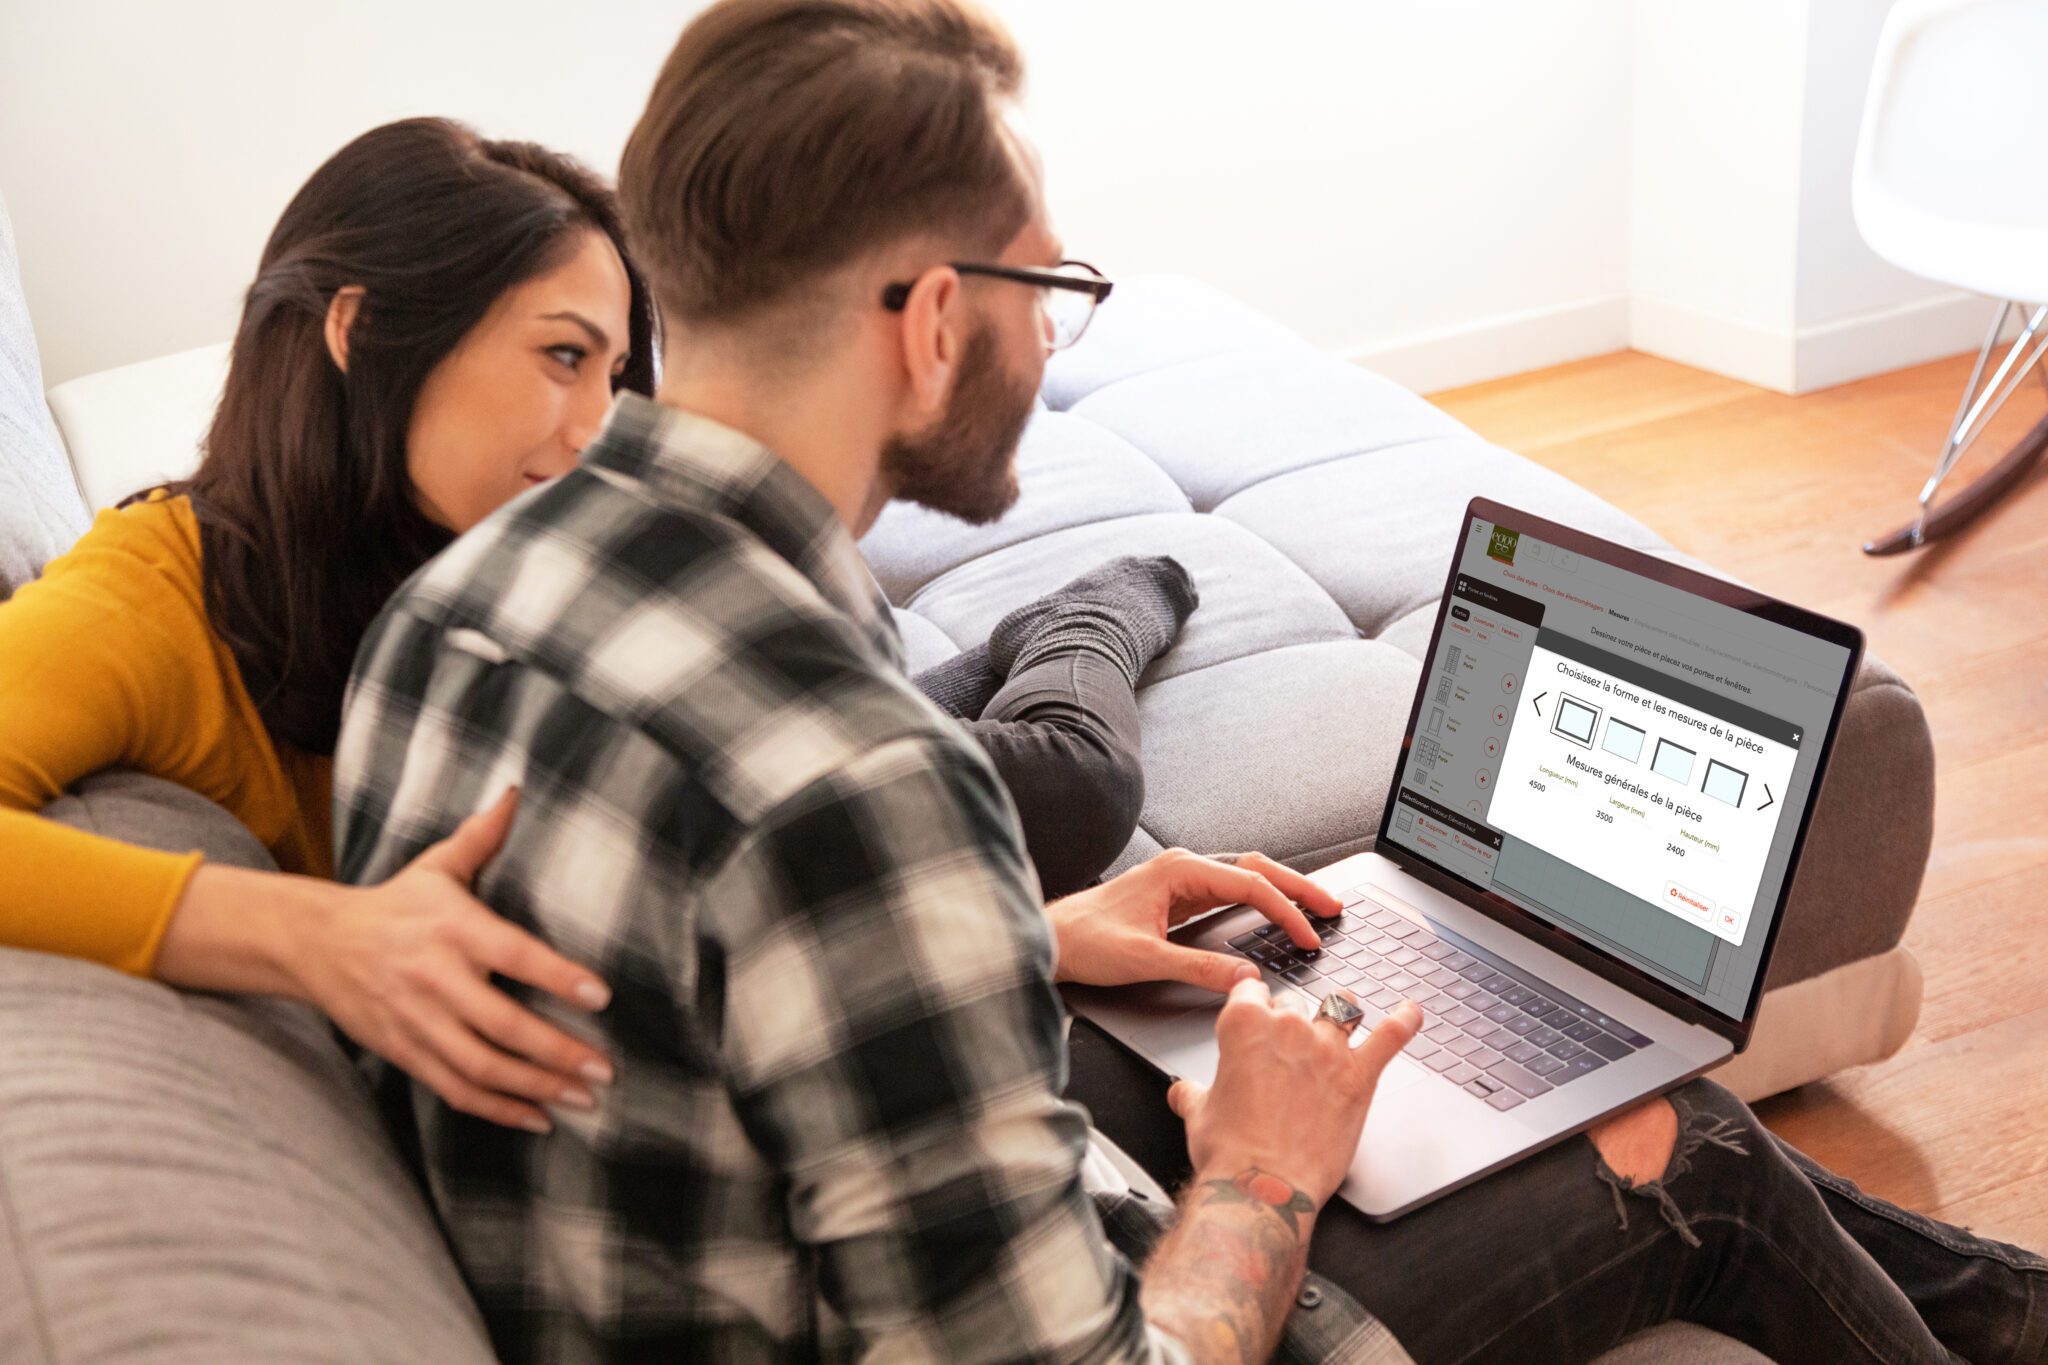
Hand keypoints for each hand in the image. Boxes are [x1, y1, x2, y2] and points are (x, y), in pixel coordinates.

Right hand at [293, 787, 613, 1132]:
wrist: (316, 942)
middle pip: (503, 1025)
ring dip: (537, 1088)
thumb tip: (516, 789)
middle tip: (606, 1070)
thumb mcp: (435, 866)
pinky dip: (498, 1109)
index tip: (601, 995)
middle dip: (558, 1052)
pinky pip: (454, 1089)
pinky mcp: (404, 1051)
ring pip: (482, 1067)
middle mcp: (436, 978)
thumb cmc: (395, 903)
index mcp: (454, 929)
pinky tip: (539, 1118)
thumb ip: (482, 836)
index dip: (557, 977)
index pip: (514, 956)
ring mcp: (418, 1021)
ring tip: (584, 1099)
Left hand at [1046, 847, 1342, 992]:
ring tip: (1316, 908)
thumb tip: (1244, 976)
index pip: (1250, 884)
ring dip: (1282, 891)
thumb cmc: (1085, 940)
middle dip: (1298, 887)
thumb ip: (1197, 967)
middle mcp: (1184, 869)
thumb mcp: (1144, 959)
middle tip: (1333, 907)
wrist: (1050, 939)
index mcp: (1180, 871)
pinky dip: (1259, 902)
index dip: (1285, 910)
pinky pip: (1230, 893)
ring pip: (1245, 878)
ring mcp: (1182, 882)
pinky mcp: (1179, 898)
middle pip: (1256, 869)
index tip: (1308, 936)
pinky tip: (1275, 913)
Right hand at [1170, 980, 1421, 1207]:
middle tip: (1287, 1047)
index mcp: (1243, 1025)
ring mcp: (1327, 1049)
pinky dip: (1403, 1021)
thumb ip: (1192, 1094)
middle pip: (1294, 1000)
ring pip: (1341, 1006)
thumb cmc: (1229, 1155)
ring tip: (1342, 1016)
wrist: (1264, 1189)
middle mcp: (1288, 1027)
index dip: (1252, 999)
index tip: (1254, 1006)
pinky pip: (1389, 1038)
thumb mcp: (1198, 1116)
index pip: (1250, 988)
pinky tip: (1411, 1012)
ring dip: (1340, 1010)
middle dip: (1291, 1017)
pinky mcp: (1359, 1077)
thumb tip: (1184, 1092)